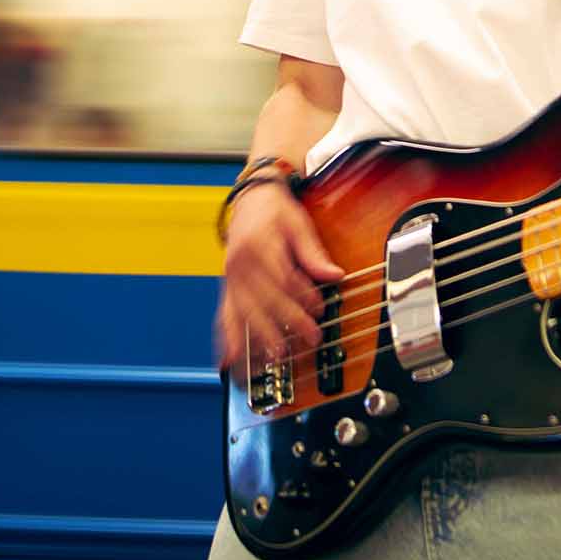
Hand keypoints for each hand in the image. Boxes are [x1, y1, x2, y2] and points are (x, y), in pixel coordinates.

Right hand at [214, 180, 344, 370]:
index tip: (319, 308)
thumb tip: (335, 275)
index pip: (282, 277)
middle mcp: (240, 263)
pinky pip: (225, 315)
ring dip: (259, 336)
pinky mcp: (228, 287)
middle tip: (309, 338)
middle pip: (265, 298)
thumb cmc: (276, 212)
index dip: (302, 295)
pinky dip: (228, 338)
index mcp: (259, 244)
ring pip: (244, 311)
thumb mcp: (299, 224)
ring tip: (275, 356)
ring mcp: (231, 277)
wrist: (251, 199)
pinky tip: (231, 359)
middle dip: (288, 321)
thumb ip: (314, 252)